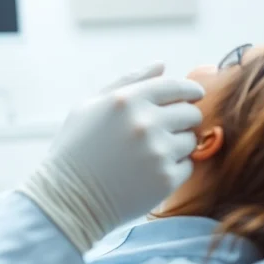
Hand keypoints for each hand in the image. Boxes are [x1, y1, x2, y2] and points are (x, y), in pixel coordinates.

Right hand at [17, 63, 203, 252]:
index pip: (176, 86)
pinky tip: (150, 171)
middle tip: (167, 128)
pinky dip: (174, 167)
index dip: (190, 90)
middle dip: (184, 118)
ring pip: (191, 139)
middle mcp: (146, 123)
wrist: (68, 198)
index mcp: (127, 100)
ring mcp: (158, 152)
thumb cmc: (76, 148)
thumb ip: (129, 81)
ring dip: (179, 143)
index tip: (195, 95)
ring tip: (152, 152)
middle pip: (190, 113)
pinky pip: (187, 165)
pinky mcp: (165, 180)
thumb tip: (162, 65)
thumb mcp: (91, 105)